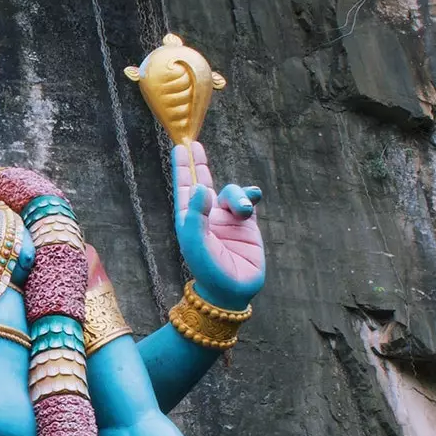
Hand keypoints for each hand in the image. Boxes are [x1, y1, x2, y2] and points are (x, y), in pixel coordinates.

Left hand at [172, 140, 263, 309]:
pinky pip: (248, 201)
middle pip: (202, 182)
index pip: (185, 187)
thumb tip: (201, 187)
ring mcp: (227, 219)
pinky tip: (253, 197)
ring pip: (230, 192)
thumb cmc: (208, 268)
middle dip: (199, 164)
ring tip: (242, 212)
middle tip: (193, 145)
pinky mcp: (246, 225)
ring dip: (236, 196)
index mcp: (190, 218)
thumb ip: (197, 214)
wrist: (231, 290)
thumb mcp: (196, 243)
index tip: (181, 148)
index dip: (183, 167)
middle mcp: (207, 215)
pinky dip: (250, 196)